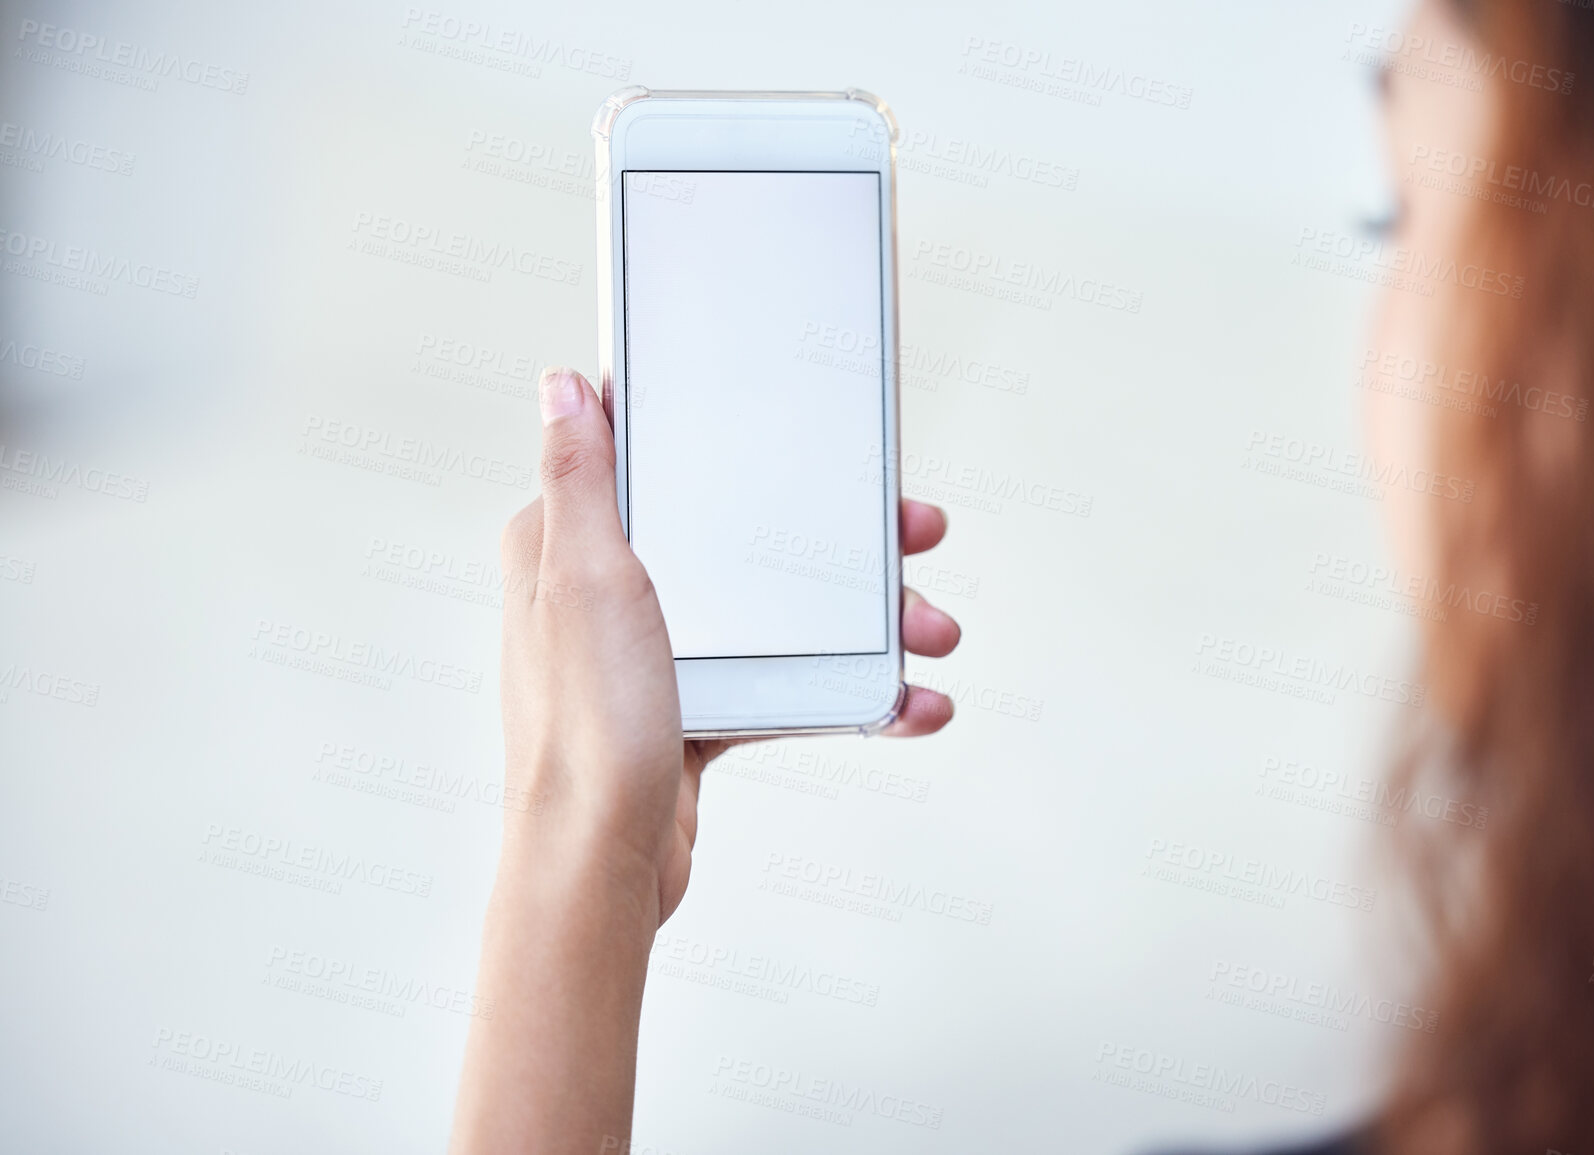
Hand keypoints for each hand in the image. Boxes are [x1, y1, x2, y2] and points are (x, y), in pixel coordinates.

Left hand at [498, 367, 961, 926]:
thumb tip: (562, 384)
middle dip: (840, 547)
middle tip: (910, 538)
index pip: (671, 465)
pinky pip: (787, 684)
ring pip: (779, 613)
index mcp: (572, 546)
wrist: (600, 868)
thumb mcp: (587, 578)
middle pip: (746, 539)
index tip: (820, 444)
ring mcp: (660, 656)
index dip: (747, 446)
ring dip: (864, 625)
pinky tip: (904, 702)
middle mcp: (612, 595)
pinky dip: (846, 692)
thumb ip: (581, 479)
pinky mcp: (696, 711)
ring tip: (929, 636)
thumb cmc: (583, 730)